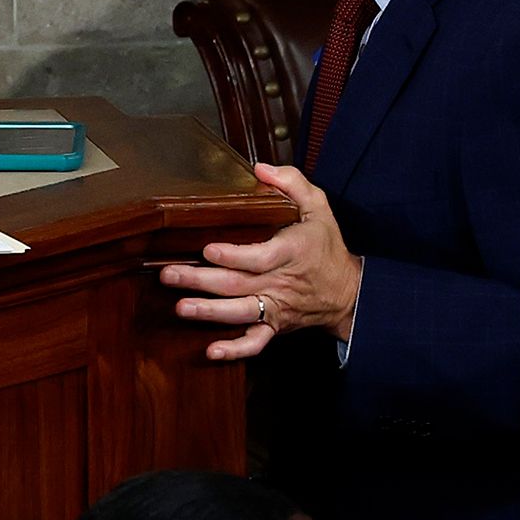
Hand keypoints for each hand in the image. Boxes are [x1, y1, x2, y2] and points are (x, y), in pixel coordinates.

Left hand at [158, 163, 362, 360]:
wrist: (350, 294)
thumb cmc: (327, 246)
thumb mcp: (319, 208)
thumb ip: (292, 183)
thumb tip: (261, 168)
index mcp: (291, 253)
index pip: (260, 258)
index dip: (234, 256)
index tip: (208, 250)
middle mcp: (281, 283)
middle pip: (239, 284)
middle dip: (202, 281)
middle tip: (169, 275)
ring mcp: (277, 307)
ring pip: (241, 312)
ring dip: (209, 312)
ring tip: (181, 308)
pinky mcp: (275, 325)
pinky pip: (256, 342)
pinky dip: (236, 350)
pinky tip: (212, 351)